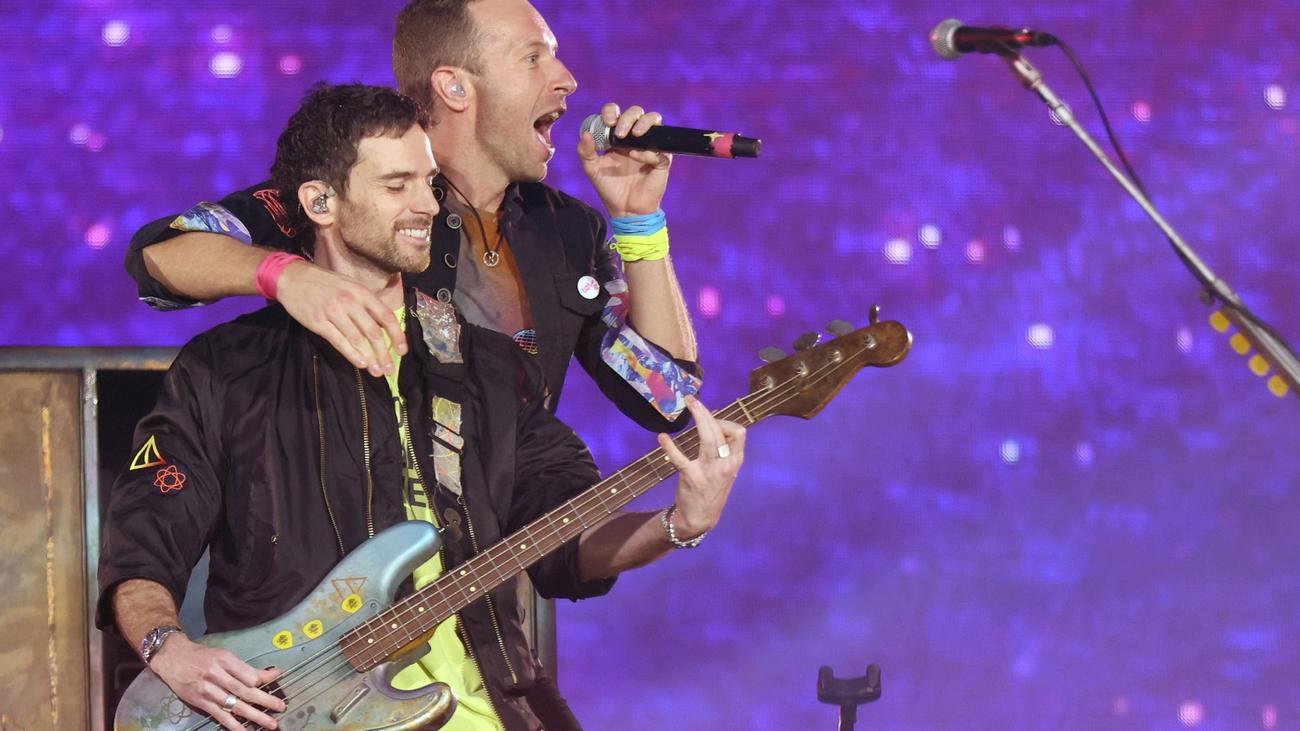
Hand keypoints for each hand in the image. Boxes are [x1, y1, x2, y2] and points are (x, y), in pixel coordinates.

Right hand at [150, 634, 285, 730]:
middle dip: (265, 700)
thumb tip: (272, 673)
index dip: (263, 681)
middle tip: (280, 707)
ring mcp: (208, 691)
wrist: (173, 658)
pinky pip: (220, 716)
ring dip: (254, 716)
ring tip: (270, 723)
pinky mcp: (201, 703)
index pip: (248, 674)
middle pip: (245, 691)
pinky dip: (234, 725)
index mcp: (225, 660)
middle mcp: (216, 675)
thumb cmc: (201, 656)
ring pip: (235, 705)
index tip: (277, 683)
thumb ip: (246, 668)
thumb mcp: (224, 655)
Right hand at [275, 260, 405, 376]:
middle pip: (373, 332)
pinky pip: (339, 341)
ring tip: (377, 372)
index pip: (386, 316)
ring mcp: (334, 312)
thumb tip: (383, 327)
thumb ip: (366, 304)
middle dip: (384, 353)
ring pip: (357, 339)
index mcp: (362, 293)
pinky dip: (352, 354)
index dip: (397, 336)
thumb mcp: (351, 286)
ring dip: (370, 358)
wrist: (293, 278)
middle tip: (389, 369)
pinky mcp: (319, 322)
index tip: (402, 351)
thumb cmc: (325, 284)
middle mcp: (350, 302)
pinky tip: (361, 364)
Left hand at [577, 102, 672, 217]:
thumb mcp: (592, 169)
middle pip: (636, 112)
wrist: (625, 209)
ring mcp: (650, 146)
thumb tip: (586, 134)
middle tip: (619, 133)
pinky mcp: (662, 159)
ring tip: (634, 135)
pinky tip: (636, 157)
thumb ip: (585, 152)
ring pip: (654, 120)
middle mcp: (634, 137)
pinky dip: (647, 151)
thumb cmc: (609, 188)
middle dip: (627, 117)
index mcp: (617, 135)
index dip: (611, 111)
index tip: (607, 121)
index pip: (616, 112)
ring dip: (644, 123)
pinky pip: (660, 148)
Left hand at [658, 396, 745, 537]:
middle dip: (706, 412)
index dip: (725, 422)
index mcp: (735, 461)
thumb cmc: (713, 490)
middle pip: (719, 430)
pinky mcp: (691, 477)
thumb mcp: (726, 470)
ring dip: (698, 417)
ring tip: (687, 404)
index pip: (739, 433)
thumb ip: (723, 450)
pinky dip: (669, 446)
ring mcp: (709, 471)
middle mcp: (725, 465)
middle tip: (692, 400)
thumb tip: (711, 421)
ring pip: (707, 438)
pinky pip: (679, 458)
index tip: (712, 421)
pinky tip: (662, 437)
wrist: (700, 518)